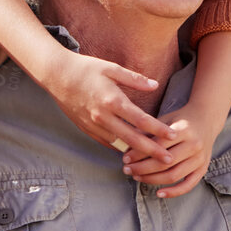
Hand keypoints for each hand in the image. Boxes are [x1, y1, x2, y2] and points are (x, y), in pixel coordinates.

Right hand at [41, 50, 177, 163]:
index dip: (158, 130)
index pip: (141, 120)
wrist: (57, 75)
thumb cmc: (86, 69)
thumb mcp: (111, 68)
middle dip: (152, 151)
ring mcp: (93, 125)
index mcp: (113, 100)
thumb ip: (135, 79)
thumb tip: (155, 85)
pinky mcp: (86, 129)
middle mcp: (103, 116)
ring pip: (119, 145)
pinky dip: (119, 148)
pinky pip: (106, 143)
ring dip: (136, 154)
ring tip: (153, 162)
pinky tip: (131, 153)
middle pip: (132, 139)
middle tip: (169, 160)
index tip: (173, 136)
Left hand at [124, 105, 213, 198]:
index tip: (125, 158)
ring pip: (173, 175)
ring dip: (152, 179)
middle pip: (164, 163)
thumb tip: (126, 147)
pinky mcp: (203, 168)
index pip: (158, 145)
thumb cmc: (180, 119)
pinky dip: (174, 192)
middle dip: (142, 168)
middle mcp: (194, 145)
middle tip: (127, 169)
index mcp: (184, 130)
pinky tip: (158, 193)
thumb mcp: (165, 119)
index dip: (139, 153)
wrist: (207, 119)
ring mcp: (200, 158)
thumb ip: (148, 132)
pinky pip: (188, 185)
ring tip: (137, 177)